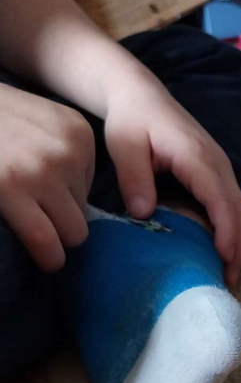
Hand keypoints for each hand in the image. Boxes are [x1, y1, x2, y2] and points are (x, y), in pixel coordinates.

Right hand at [0, 83, 93, 270]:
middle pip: (85, 212)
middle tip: (37, 221)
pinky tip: (42, 259)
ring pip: (73, 233)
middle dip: (63, 223)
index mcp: (78, 132)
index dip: (63, 198)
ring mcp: (42, 171)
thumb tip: (78, 208)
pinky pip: (42, 241)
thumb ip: (60, 153)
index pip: (88, 186)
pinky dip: (45, 256)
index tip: (37, 192)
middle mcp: (67, 150)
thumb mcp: (38, 122)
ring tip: (40, 243)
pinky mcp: (11, 189)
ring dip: (54, 242)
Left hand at [104, 77, 240, 284]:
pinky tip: (221, 249)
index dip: (226, 232)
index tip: (224, 259)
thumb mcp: (124, 145)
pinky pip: (231, 203)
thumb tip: (145, 214)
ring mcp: (220, 167)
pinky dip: (231, 229)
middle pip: (239, 210)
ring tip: (228, 272)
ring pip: (239, 209)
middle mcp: (217, 163)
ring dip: (238, 241)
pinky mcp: (216, 172)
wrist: (140, 94)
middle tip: (227, 280)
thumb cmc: (131, 119)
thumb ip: (134, 178)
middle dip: (238, 246)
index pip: (221, 200)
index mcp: (197, 157)